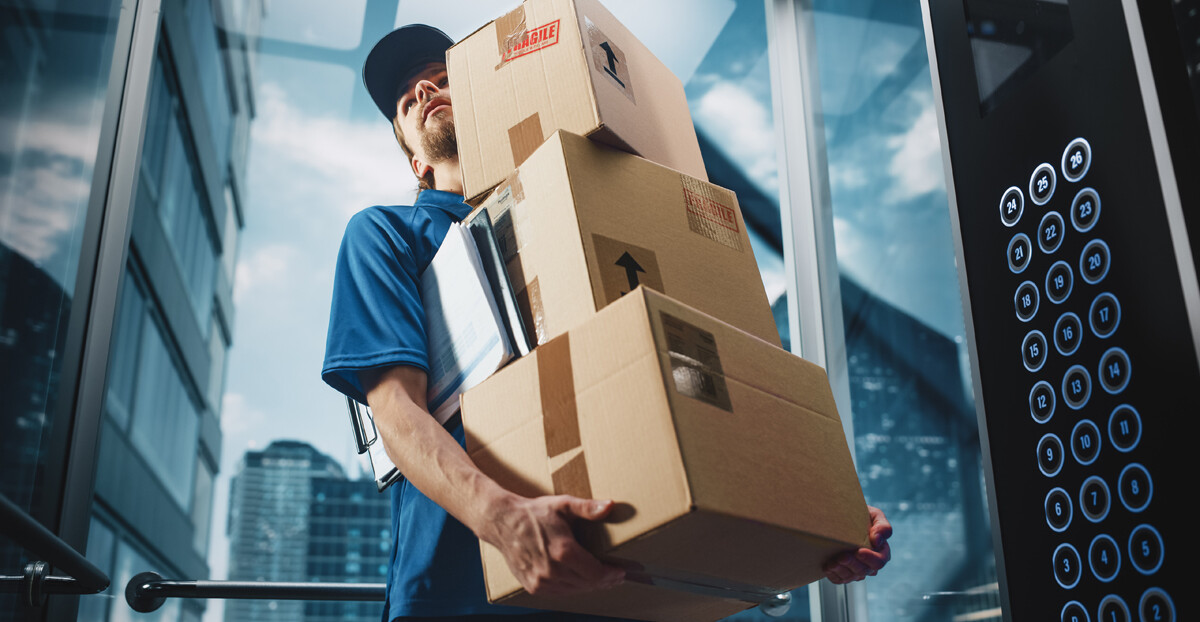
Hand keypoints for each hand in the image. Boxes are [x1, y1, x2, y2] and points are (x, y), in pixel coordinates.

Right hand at [486, 495, 625, 595]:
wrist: (502, 522)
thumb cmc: (534, 513)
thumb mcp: (563, 505)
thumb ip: (588, 508)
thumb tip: (610, 506)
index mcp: (563, 552)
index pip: (596, 574)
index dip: (612, 575)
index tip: (622, 572)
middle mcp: (552, 571)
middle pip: (588, 584)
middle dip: (605, 581)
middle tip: (616, 577)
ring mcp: (541, 581)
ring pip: (574, 590)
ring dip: (589, 586)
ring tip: (601, 579)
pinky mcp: (533, 586)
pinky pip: (560, 592)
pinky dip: (572, 588)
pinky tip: (579, 580)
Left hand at [822, 505, 891, 583]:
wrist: (841, 516)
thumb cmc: (860, 514)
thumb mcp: (874, 515)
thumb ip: (882, 526)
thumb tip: (877, 541)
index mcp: (881, 551)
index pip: (880, 561)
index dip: (870, 559)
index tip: (858, 551)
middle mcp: (870, 563)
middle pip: (864, 571)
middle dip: (852, 564)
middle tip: (841, 556)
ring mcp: (857, 570)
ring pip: (851, 577)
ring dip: (841, 570)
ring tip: (832, 561)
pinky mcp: (844, 573)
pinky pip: (840, 580)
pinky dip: (833, 575)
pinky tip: (828, 566)